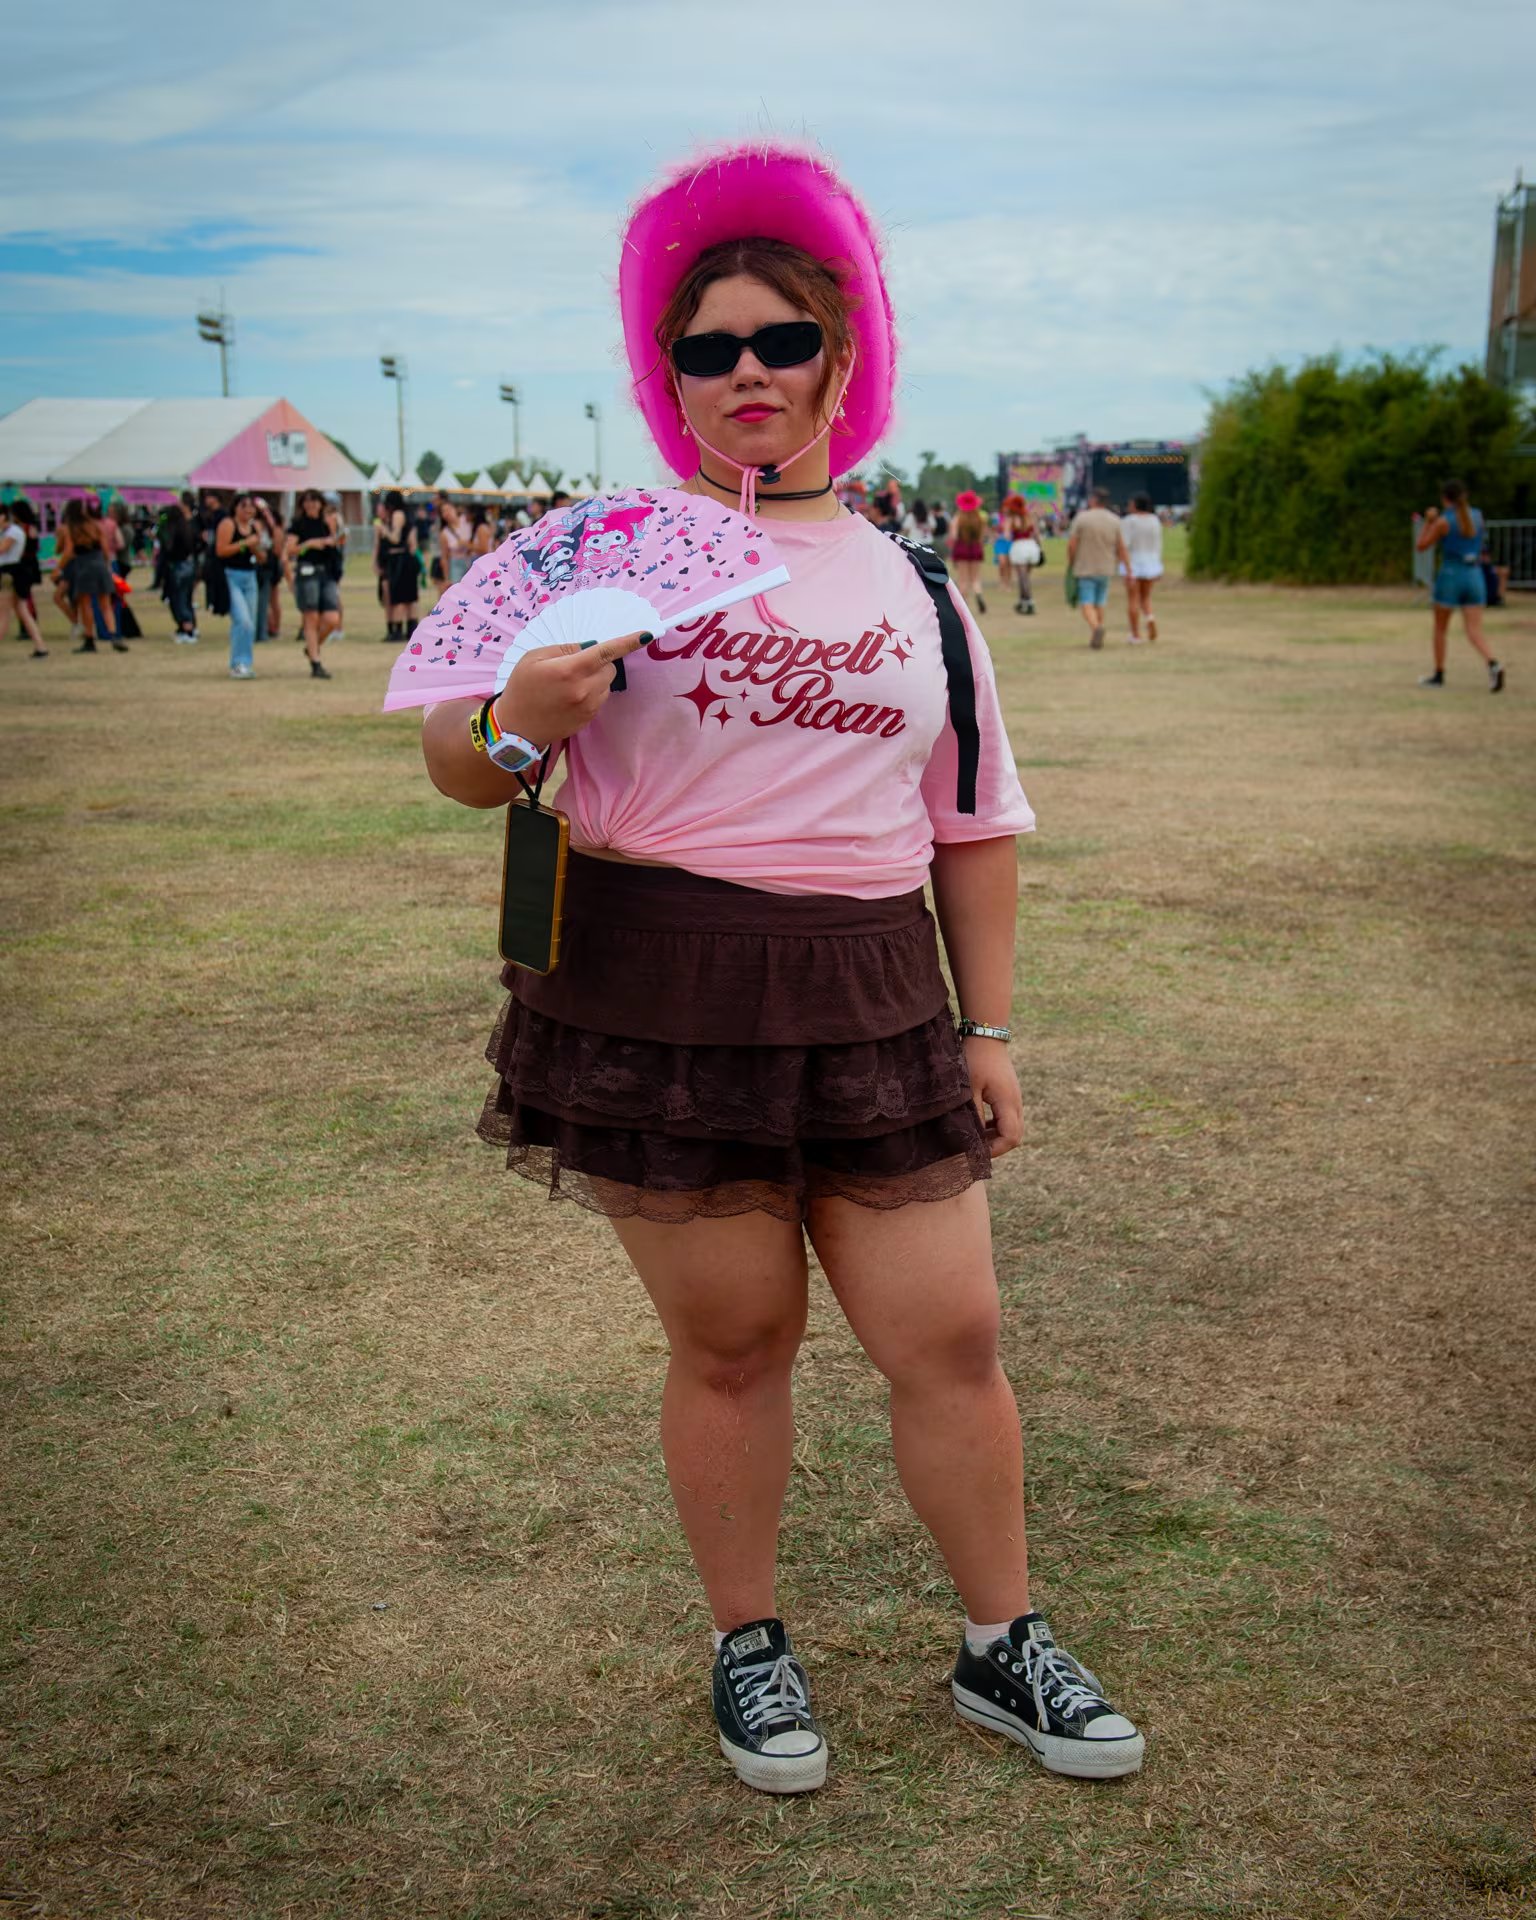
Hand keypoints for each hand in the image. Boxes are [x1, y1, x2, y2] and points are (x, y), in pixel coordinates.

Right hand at [494, 630, 651, 746]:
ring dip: (596, 679)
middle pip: (610, 668)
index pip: (606, 652)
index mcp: (569, 670)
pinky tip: (571, 697)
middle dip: (600, 663)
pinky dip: (592, 693)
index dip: (628, 642)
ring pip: (607, 684)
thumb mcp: (534, 658)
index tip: (647, 634)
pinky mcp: (589, 719)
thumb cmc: (521, 687)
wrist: (516, 728)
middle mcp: (583, 689)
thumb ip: (564, 650)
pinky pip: (600, 698)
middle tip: (576, 666)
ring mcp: (588, 707)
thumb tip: (589, 647)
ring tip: (570, 684)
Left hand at [963, 1036, 1023, 1158]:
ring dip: (996, 1136)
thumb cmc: (975, 1060)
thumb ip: (973, 1115)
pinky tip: (980, 1124)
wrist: (986, 1036)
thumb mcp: (969, 1089)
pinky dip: (997, 1126)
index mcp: (1008, 1102)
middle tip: (975, 1147)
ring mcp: (1015, 1098)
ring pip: (1013, 1127)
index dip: (995, 1149)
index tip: (976, 1150)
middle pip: (1015, 1136)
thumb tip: (972, 1139)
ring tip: (975, 1136)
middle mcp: (1016, 1102)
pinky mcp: (1010, 1094)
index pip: (1011, 1138)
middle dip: (997, 1146)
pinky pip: (1008, 1118)